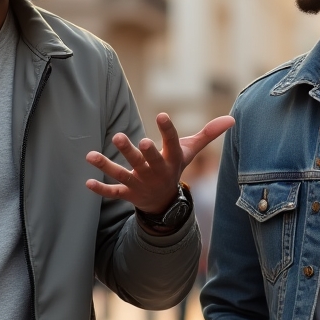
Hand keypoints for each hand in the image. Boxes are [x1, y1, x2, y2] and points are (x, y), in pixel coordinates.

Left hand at [86, 112, 233, 213]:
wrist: (165, 203)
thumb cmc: (175, 168)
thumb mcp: (191, 151)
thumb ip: (209, 134)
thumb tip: (232, 119)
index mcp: (170, 160)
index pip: (170, 143)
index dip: (167, 130)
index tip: (162, 115)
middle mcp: (154, 172)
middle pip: (144, 161)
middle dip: (137, 152)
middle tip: (130, 139)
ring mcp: (139, 184)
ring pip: (123, 174)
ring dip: (108, 166)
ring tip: (92, 155)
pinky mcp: (126, 193)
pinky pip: (112, 193)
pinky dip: (100, 190)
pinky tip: (87, 182)